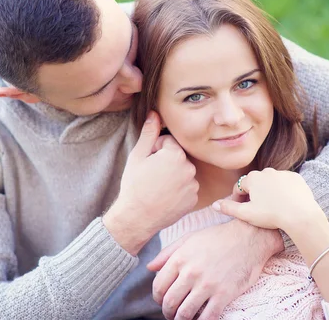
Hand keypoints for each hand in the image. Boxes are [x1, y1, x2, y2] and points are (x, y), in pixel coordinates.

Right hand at [104, 111, 198, 254]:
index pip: (167, 142)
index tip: (147, 162)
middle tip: (151, 175)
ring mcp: (193, 185)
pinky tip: (165, 196)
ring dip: (173, 175)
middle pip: (177, 156)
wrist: (137, 217)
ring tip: (157, 187)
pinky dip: (178, 190)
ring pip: (182, 172)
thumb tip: (154, 112)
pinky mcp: (194, 199)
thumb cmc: (134, 185)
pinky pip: (187, 187)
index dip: (155, 150)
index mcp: (176, 154)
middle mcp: (189, 168)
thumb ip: (149, 133)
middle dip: (166, 162)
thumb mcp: (137, 156)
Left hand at [147, 220, 282, 319]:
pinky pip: (207, 317)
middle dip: (167, 311)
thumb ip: (167, 253)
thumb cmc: (217, 237)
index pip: (159, 285)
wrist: (248, 237)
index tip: (161, 300)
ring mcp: (207, 285)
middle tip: (170, 313)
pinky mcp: (224, 294)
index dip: (157, 297)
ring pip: (185, 312)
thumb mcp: (189, 238)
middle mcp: (191, 272)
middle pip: (170, 301)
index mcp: (180, 258)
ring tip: (182, 319)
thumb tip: (150, 267)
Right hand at [212, 168, 325, 233]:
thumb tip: (214, 205)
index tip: (241, 210)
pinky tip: (284, 202)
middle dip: (253, 194)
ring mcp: (282, 173)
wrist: (301, 216)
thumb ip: (228, 208)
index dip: (238, 199)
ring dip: (268, 191)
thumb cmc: (271, 215)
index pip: (240, 188)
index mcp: (252, 179)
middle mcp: (266, 171)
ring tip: (272, 207)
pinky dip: (283, 190)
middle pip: (255, 183)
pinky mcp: (296, 178)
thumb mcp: (246, 214)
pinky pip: (285, 183)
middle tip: (257, 210)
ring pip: (270, 182)